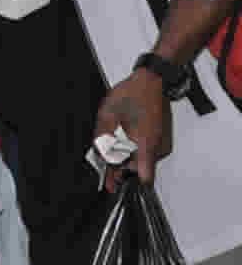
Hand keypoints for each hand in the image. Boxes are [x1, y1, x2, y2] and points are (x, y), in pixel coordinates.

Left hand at [93, 70, 172, 186]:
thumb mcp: (107, 115)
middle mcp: (157, 146)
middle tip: (106, 166)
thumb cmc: (132, 93)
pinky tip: (123, 138)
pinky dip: (133, 148)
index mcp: (145, 143)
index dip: (126, 182)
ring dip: (126, 157)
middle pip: (138, 169)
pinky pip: (145, 150)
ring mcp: (161, 143)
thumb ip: (102, 138)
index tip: (113, 184)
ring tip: (113, 145)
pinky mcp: (161, 138)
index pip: (144, 176)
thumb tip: (102, 155)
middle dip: (120, 168)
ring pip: (141, 160)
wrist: (151, 80)